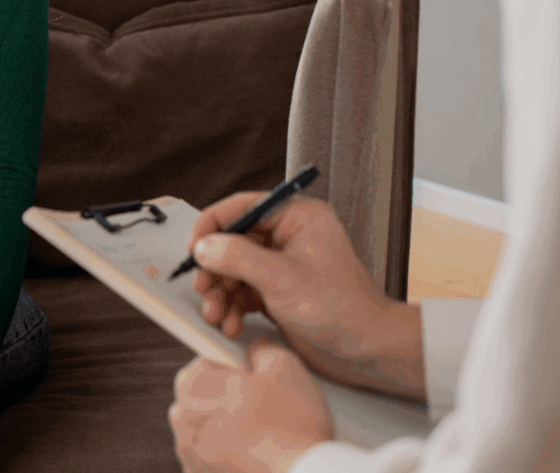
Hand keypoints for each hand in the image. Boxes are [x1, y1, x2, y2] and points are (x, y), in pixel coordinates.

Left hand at [168, 340, 332, 472]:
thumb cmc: (291, 427)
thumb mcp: (284, 366)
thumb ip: (261, 349)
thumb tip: (256, 351)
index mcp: (193, 384)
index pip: (208, 361)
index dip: (236, 368)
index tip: (255, 380)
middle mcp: (183, 421)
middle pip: (205, 396)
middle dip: (229, 398)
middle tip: (263, 408)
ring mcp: (190, 456)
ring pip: (209, 430)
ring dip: (229, 429)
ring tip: (264, 436)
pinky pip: (214, 459)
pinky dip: (232, 456)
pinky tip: (258, 456)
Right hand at [187, 193, 425, 400]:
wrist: (367, 353)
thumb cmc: (342, 310)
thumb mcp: (283, 279)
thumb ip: (239, 258)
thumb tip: (204, 246)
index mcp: (297, 216)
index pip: (243, 207)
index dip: (213, 225)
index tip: (193, 247)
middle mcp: (288, 235)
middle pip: (233, 240)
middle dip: (214, 267)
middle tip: (202, 287)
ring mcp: (281, 263)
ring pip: (234, 267)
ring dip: (220, 292)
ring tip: (215, 313)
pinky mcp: (277, 289)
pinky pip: (243, 290)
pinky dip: (232, 306)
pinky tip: (231, 323)